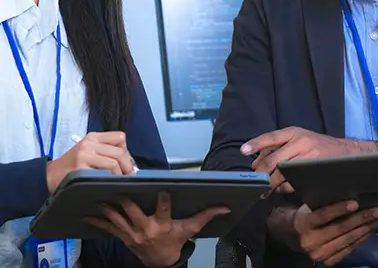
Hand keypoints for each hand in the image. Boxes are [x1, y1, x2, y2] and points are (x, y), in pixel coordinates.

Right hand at [46, 132, 135, 192]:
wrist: (49, 175)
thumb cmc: (72, 165)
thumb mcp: (88, 151)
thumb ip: (106, 151)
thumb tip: (129, 162)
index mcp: (93, 137)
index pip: (119, 137)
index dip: (127, 150)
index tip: (127, 161)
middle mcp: (89, 144)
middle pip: (119, 152)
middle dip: (128, 166)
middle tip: (129, 175)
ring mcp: (84, 155)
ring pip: (113, 162)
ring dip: (119, 174)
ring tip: (118, 180)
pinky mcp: (80, 168)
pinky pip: (103, 173)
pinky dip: (108, 179)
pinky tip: (106, 182)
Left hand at [85, 192, 229, 266]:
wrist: (161, 262)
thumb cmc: (175, 241)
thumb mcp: (191, 228)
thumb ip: (206, 215)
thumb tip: (225, 206)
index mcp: (163, 224)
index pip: (164, 207)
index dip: (163, 197)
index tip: (161, 186)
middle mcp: (146, 228)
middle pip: (132, 210)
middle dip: (124, 198)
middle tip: (116, 184)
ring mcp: (132, 233)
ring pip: (117, 217)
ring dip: (106, 207)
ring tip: (96, 195)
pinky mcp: (123, 237)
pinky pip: (107, 228)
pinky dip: (97, 221)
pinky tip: (86, 213)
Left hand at [241, 127, 377, 193]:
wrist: (344, 152)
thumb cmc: (315, 145)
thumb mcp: (297, 138)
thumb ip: (277, 146)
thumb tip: (255, 161)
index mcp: (293, 132)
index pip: (271, 137)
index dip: (256, 144)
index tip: (243, 150)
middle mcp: (301, 142)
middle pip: (273, 160)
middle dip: (261, 174)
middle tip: (255, 181)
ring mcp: (308, 157)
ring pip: (282, 174)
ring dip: (271, 184)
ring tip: (266, 188)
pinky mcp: (313, 170)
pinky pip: (293, 182)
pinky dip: (284, 188)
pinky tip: (283, 187)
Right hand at [293, 201, 377, 265]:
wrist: (292, 236)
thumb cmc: (305, 214)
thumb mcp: (307, 205)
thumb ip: (322, 201)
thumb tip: (345, 189)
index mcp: (303, 224)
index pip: (323, 215)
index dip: (339, 209)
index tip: (356, 203)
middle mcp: (310, 242)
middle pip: (340, 228)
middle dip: (362, 219)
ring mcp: (319, 254)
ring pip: (348, 240)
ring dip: (367, 229)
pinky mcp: (328, 261)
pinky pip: (350, 249)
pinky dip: (362, 238)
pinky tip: (371, 229)